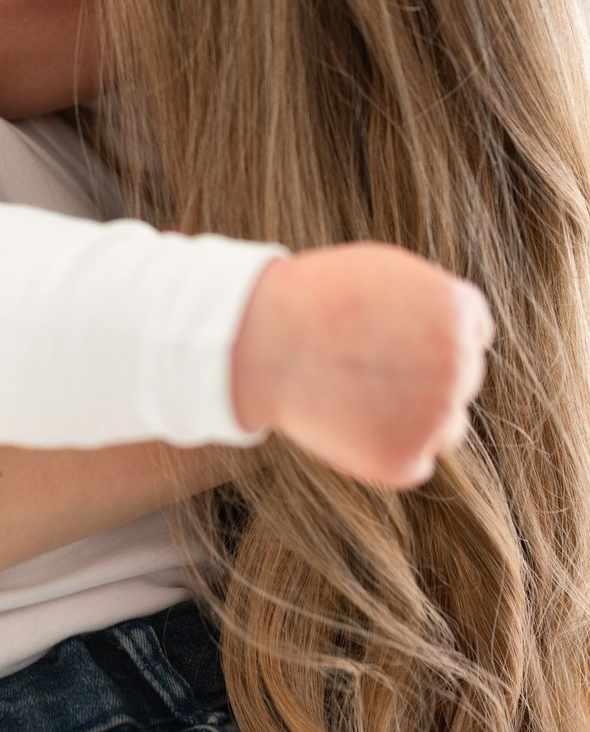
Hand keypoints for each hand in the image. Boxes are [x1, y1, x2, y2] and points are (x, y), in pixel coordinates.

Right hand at [231, 243, 493, 487]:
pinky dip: (385, 446)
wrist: (259, 340)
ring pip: (445, 426)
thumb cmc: (312, 297)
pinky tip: (347, 418)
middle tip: (362, 364)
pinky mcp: (404, 460)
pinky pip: (413, 460)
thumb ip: (433, 300)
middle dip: (421, 374)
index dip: (427, 334)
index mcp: (458, 313)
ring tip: (353, 391)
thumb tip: (463, 332)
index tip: (390, 337)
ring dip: (413, 416)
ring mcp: (435, 417)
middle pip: (459, 380)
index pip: (471, 334)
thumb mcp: (385, 270)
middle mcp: (460, 366)